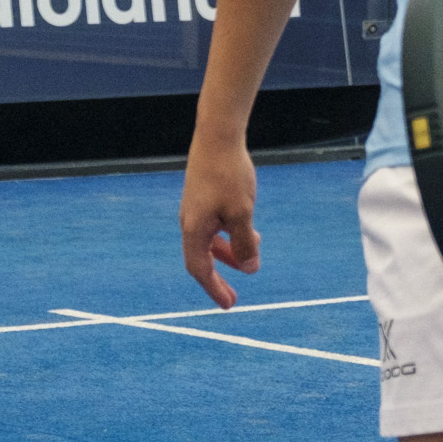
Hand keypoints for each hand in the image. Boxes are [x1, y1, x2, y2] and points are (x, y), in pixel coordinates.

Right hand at [180, 130, 261, 308]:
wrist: (217, 136)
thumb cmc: (229, 174)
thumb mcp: (242, 213)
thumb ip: (244, 243)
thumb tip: (250, 268)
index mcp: (195, 229)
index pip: (201, 269)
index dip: (214, 289)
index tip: (228, 305)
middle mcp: (190, 222)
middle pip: (203, 259)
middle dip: (220, 277)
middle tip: (234, 296)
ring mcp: (195, 208)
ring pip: (210, 241)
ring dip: (229, 252)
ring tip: (252, 256)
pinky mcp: (202, 196)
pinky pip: (214, 226)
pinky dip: (228, 234)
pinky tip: (247, 229)